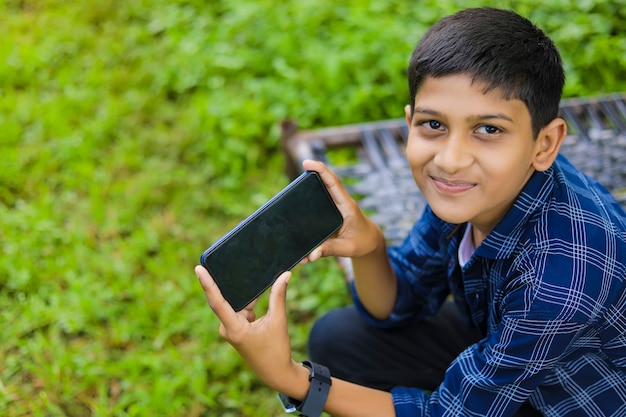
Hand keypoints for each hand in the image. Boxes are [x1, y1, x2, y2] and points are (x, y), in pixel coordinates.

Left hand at [195, 265, 301, 392]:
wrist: (276, 373)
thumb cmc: (277, 350)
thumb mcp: (278, 321)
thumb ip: (278, 296)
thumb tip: (285, 274)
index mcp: (234, 329)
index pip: (217, 302)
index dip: (207, 284)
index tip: (199, 268)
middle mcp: (228, 328)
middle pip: (228, 299)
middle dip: (238, 287)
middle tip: (240, 267)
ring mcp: (231, 329)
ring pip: (237, 304)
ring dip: (249, 299)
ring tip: (258, 288)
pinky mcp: (236, 329)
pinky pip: (240, 310)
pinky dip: (250, 305)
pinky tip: (259, 297)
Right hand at [301, 159, 384, 261]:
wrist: (371, 242)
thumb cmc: (361, 244)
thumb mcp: (347, 249)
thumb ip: (330, 250)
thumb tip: (311, 255)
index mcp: (347, 207)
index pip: (334, 184)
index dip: (322, 171)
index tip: (308, 163)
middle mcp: (343, 202)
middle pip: (329, 181)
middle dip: (317, 170)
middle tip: (304, 163)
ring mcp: (339, 204)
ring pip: (327, 186)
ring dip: (316, 178)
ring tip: (302, 173)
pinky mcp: (335, 209)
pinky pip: (325, 195)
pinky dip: (316, 189)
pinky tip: (305, 188)